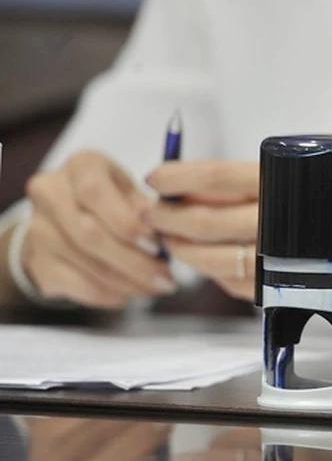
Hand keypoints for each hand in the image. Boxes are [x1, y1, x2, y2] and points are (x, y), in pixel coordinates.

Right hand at [22, 151, 175, 308]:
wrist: (69, 221)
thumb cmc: (114, 203)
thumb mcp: (133, 195)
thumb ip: (147, 210)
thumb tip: (165, 232)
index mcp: (81, 166)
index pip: (94, 192)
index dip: (126, 222)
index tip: (158, 245)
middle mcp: (50, 191)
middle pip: (90, 234)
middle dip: (135, 262)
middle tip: (166, 279)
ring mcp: (37, 227)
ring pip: (86, 263)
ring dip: (128, 282)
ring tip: (156, 288)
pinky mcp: (36, 261)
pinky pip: (76, 285)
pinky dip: (109, 294)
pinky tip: (131, 295)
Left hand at [146, 160, 331, 300]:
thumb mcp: (311, 173)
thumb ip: (259, 180)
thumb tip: (193, 184)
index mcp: (290, 183)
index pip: (221, 176)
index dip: (181, 177)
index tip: (155, 177)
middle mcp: (285, 221)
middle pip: (209, 220)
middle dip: (170, 218)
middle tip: (149, 213)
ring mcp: (286, 259)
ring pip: (217, 259)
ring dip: (186, 251)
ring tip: (170, 239)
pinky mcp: (290, 288)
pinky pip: (238, 284)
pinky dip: (215, 274)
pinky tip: (205, 262)